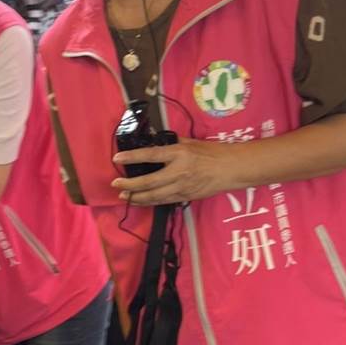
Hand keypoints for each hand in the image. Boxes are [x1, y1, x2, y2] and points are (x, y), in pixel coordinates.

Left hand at [112, 139, 234, 205]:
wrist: (230, 169)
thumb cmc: (211, 153)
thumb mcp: (190, 142)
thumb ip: (171, 144)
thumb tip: (154, 143)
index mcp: (179, 153)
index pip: (150, 155)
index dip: (132, 157)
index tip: (117, 158)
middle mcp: (178, 171)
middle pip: (148, 181)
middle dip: (129, 185)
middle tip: (116, 185)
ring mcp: (182, 186)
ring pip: (154, 195)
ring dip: (137, 197)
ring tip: (124, 196)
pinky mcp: (186, 196)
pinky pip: (164, 201)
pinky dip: (150, 202)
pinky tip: (141, 201)